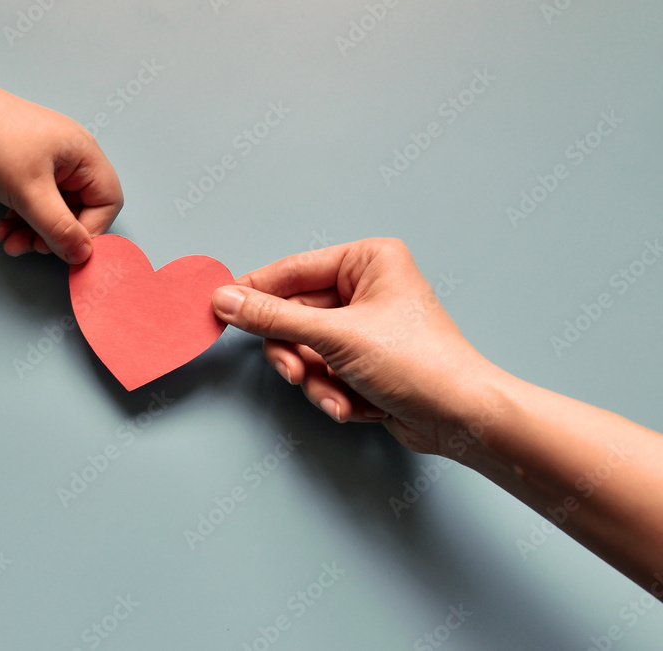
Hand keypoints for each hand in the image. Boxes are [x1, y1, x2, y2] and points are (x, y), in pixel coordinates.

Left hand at [0, 77, 122, 263]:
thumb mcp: (29, 192)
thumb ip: (59, 228)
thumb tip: (82, 254)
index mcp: (84, 154)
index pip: (107, 202)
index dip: (90, 230)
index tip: (66, 249)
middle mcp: (70, 157)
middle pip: (79, 209)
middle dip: (54, 234)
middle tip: (32, 248)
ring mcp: (46, 162)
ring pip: (52, 210)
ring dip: (33, 232)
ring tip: (10, 243)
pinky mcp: (22, 168)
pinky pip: (32, 202)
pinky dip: (19, 219)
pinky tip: (1, 229)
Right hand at [211, 238, 498, 455]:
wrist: (461, 419)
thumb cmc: (417, 363)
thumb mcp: (335, 336)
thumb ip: (273, 318)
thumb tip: (225, 299)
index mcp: (367, 260)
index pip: (291, 271)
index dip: (254, 293)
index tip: (218, 308)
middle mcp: (365, 287)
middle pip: (294, 317)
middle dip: (297, 355)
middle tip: (296, 372)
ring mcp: (364, 326)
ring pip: (305, 350)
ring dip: (316, 380)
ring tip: (338, 395)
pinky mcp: (364, 360)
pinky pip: (323, 371)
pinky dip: (332, 392)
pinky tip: (356, 404)